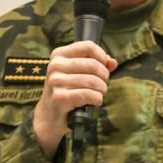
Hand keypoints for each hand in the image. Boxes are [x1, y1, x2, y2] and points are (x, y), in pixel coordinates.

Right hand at [33, 41, 117, 159]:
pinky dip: (97, 99)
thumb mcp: (79, 73)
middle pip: (93, 64)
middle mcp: (55, 65)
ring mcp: (56, 81)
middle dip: (104, 76)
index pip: (89, 46)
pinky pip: (88, 94)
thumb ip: (97, 64)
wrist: (50, 116)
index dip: (102, 57)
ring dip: (102, 90)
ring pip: (93, 80)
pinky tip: (96, 102)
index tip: (103, 68)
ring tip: (99, 94)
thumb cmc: (67, 91)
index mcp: (59, 54)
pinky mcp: (60, 97)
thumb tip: (113, 62)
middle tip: (102, 85)